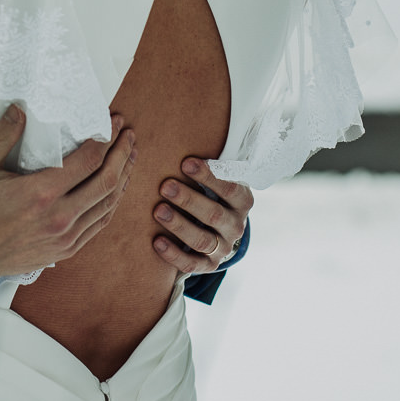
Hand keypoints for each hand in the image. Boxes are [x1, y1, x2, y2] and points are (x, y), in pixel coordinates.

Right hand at [0, 106, 135, 285]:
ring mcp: (67, 236)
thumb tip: (20, 109)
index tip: (114, 123)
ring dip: (123, 177)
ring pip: (109, 203)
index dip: (107, 139)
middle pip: (107, 181)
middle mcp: (60, 216)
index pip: (88, 160)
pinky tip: (116, 188)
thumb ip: (2, 135)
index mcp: (41, 193)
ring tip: (129, 156)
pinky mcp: (68, 249)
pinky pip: (100, 222)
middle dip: (123, 154)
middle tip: (128, 135)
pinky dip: (113, 201)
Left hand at [151, 158, 253, 275]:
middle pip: (213, 215)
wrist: (221, 232)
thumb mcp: (219, 181)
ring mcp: (224, 248)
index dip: (209, 176)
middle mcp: (236, 226)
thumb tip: (183, 134)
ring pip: (202, 240)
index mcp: (242, 201)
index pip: (230, 188)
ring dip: (179, 225)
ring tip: (158, 211)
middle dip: (189, 200)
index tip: (186, 162)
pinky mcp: (209, 265)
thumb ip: (210, 167)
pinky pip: (192, 264)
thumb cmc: (213, 195)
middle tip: (166, 186)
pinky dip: (174, 254)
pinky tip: (156, 242)